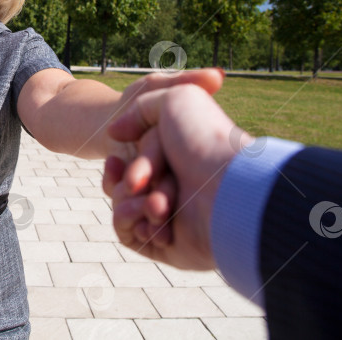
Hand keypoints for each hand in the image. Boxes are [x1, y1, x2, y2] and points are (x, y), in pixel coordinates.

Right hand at [104, 83, 245, 269]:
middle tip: (141, 181)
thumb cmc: (204, 141)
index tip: (117, 154)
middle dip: (131, 178)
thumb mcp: (174, 98)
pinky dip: (131, 221)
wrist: (226, 191)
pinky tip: (153, 218)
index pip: (134, 158)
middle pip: (125, 181)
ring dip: (132, 200)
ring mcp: (169, 215)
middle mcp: (175, 185)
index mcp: (179, 158)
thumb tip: (115, 132)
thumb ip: (139, 107)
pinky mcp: (163, 243)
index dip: (123, 158)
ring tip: (159, 205)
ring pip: (122, 205)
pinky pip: (126, 232)